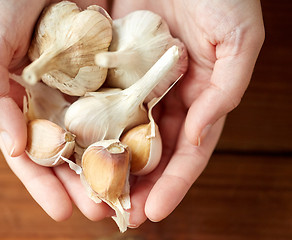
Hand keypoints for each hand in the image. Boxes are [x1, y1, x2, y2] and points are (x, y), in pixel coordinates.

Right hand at [0, 0, 112, 220]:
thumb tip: (12, 147)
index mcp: (19, 100)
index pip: (30, 151)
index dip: (42, 184)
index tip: (60, 212)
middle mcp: (51, 99)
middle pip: (68, 151)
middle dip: (83, 183)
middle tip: (101, 210)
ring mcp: (79, 87)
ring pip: (96, 133)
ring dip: (109, 164)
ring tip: (126, 192)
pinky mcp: (106, 70)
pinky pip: (119, 101)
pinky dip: (128, 126)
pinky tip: (140, 149)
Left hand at [111, 0, 263, 226]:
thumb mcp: (238, 42)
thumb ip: (224, 91)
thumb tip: (198, 136)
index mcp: (198, 97)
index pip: (187, 151)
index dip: (173, 184)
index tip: (156, 212)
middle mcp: (165, 96)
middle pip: (150, 149)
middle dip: (137, 183)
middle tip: (119, 213)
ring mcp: (136, 82)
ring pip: (121, 130)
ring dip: (109, 162)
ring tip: (93, 193)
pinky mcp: (111, 65)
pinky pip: (98, 97)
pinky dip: (89, 123)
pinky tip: (76, 146)